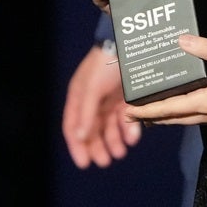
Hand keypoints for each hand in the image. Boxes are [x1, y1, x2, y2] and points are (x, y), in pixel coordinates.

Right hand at [63, 43, 139, 167]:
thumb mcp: (91, 88)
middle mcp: (92, 102)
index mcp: (78, 99)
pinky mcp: (126, 98)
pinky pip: (126, 118)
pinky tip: (133, 138)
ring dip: (114, 141)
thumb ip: (86, 113)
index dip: (77, 146)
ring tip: (120, 153)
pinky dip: (129, 129)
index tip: (84, 163)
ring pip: (109, 127)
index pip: (72, 127)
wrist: (127, 44)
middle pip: (92, 131)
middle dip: (97, 147)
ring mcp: (110, 100)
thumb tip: (79, 137)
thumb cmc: (103, 64)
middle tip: (105, 161)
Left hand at [128, 34, 206, 126]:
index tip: (128, 110)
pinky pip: (196, 116)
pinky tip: (180, 103)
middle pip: (174, 119)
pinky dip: (182, 112)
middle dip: (151, 116)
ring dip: (166, 116)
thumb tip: (181, 41)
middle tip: (130, 112)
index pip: (170, 109)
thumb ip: (205, 48)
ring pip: (185, 120)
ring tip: (150, 109)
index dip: (147, 110)